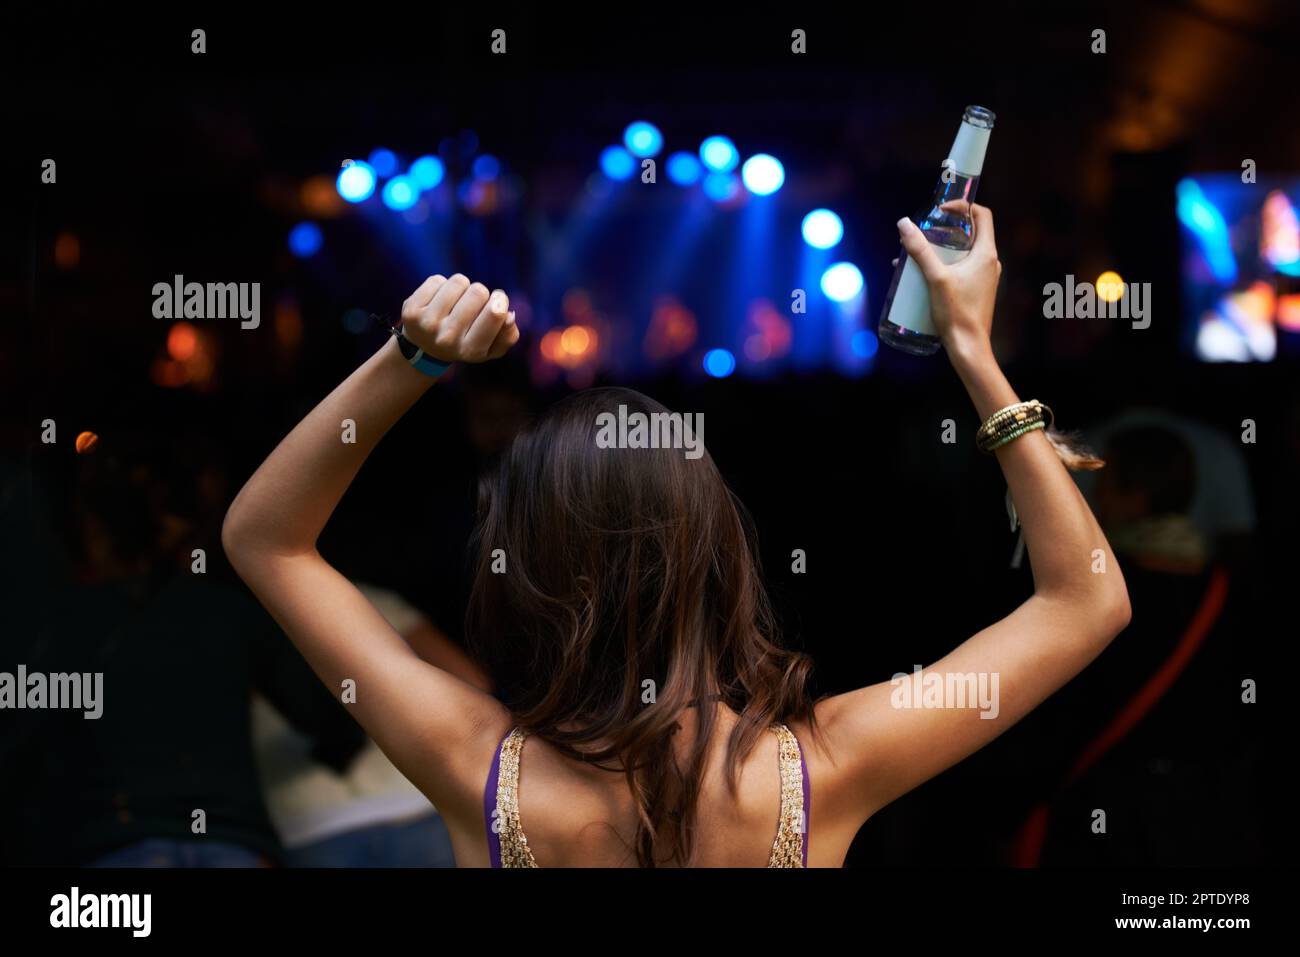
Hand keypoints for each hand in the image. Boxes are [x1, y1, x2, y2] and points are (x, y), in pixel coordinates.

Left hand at [399, 273, 519, 362]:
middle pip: (478, 292)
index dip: (500, 300)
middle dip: (479, 294)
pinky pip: (438, 280)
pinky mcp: (411, 309)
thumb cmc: (466, 343)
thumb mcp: (491, 348)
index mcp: (471, 350)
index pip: (495, 313)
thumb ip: (508, 335)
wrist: (424, 349)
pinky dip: (442, 286)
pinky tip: (438, 301)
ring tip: (456, 302)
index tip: (498, 301)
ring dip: (461, 287)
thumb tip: (509, 315)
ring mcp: (427, 324)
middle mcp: (448, 339)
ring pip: (459, 282)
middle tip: (472, 306)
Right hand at [895, 203, 1000, 361]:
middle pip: (970, 234)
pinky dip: (945, 266)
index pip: (982, 215)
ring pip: (964, 253)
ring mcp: (985, 278)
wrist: (969, 347)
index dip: (962, 206)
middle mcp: (989, 262)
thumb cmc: (957, 313)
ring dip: (941, 250)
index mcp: (986, 253)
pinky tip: (923, 277)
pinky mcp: (977, 291)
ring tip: (917, 256)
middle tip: (924, 234)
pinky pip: (962, 269)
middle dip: (945, 230)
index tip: (941, 210)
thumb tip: (904, 224)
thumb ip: (919, 250)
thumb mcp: (935, 278)